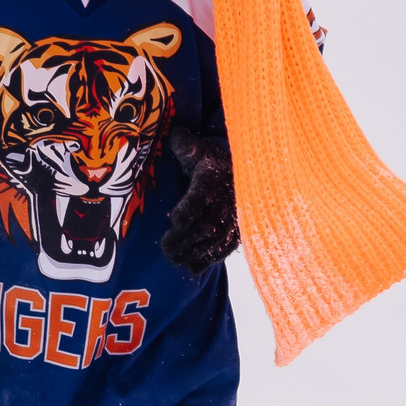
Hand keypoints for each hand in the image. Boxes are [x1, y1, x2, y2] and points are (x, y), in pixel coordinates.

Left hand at [162, 128, 238, 275]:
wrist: (240, 168)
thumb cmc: (208, 158)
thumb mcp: (196, 146)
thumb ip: (184, 144)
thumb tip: (175, 136)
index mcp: (215, 175)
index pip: (203, 194)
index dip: (190, 209)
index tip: (174, 220)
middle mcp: (228, 196)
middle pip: (208, 222)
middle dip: (186, 238)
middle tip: (166, 247)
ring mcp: (235, 214)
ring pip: (217, 238)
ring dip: (195, 252)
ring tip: (174, 260)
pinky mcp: (238, 228)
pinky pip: (227, 247)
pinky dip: (211, 259)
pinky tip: (193, 269)